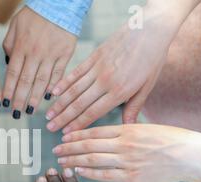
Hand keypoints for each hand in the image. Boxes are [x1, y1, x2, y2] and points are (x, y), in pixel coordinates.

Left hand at [3, 7, 75, 117]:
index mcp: (21, 47)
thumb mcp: (15, 26)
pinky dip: (54, 86)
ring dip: (35, 98)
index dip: (8, 90)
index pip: (12, 74)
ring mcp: (51, 55)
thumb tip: (8, 63)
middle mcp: (35, 54)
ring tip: (30, 110)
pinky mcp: (65, 54)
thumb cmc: (34, 15)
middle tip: (15, 114)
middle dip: (19, 100)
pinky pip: (58, 74)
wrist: (59, 4)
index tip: (4, 104)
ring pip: (41, 81)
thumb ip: (9, 45)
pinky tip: (49, 97)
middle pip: (25, 81)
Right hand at [46, 1, 200, 132]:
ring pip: (73, 90)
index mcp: (120, 91)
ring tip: (48, 115)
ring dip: (59, 104)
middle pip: (79, 104)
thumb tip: (129, 126)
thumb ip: (134, 107)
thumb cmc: (152, 58)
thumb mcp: (147, 86)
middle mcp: (105, 81)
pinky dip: (63, 84)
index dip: (78, 124)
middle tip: (50, 128)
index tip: (66, 133)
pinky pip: (75, 73)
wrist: (150, 29)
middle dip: (63, 118)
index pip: (93, 112)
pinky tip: (53, 93)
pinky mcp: (94, 57)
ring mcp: (97, 68)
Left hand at [53, 124, 200, 181]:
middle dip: (68, 148)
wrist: (191, 156)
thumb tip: (107, 134)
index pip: (94, 131)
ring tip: (61, 161)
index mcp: (127, 129)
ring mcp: (127, 161)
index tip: (63, 136)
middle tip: (55, 150)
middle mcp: (124, 144)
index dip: (75, 134)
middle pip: (88, 146)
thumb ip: (125, 130)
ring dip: (73, 161)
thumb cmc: (171, 140)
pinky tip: (78, 173)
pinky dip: (89, 174)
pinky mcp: (132, 177)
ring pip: (93, 160)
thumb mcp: (146, 127)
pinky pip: (105, 176)